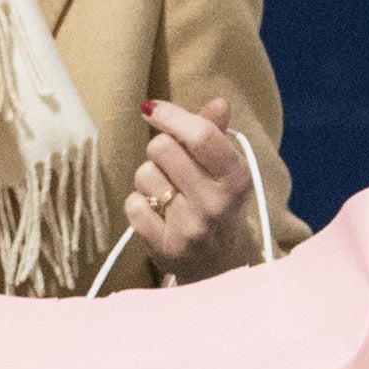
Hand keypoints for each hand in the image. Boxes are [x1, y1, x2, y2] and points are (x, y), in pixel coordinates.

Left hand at [125, 96, 254, 273]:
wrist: (222, 267)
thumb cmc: (219, 207)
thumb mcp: (226, 172)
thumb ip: (216, 135)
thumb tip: (218, 102)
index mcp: (235, 179)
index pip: (200, 135)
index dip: (171, 115)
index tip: (153, 109)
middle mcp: (216, 204)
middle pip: (162, 148)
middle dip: (161, 151)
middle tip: (171, 167)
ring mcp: (191, 228)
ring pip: (144, 175)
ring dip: (149, 180)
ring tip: (167, 195)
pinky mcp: (166, 248)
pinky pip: (133, 205)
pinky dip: (139, 205)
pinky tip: (157, 214)